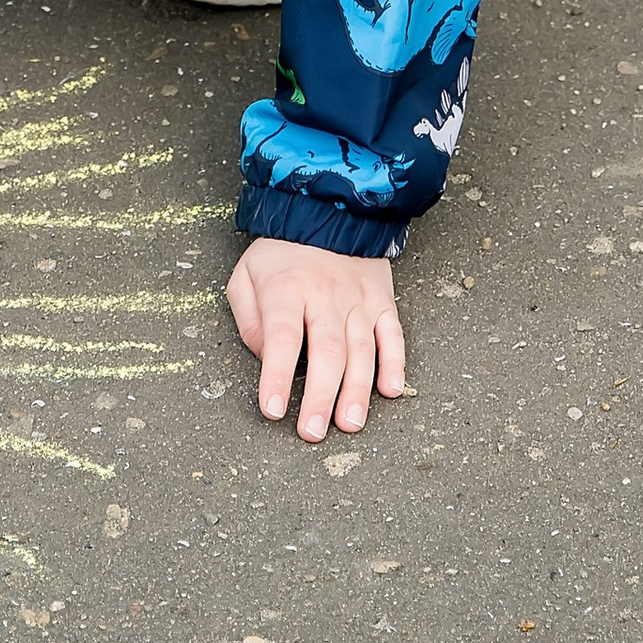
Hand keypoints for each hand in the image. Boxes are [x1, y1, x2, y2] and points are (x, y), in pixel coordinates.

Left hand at [225, 236, 406, 441]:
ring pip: (361, 350)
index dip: (275, 375)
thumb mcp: (247, 274)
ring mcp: (359, 299)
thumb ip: (249, 318)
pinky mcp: (382, 301)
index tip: (272, 409)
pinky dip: (395, 363)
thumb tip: (265, 359)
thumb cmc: (282, 253)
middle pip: (326, 351)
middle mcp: (327, 296)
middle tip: (312, 431)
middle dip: (319, 396)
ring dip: (356, 390)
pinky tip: (390, 390)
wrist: (329, 210)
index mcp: (288, 288)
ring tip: (349, 422)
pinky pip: (393, 335)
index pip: (281, 337)